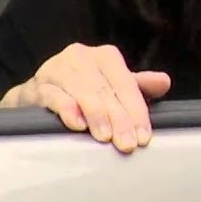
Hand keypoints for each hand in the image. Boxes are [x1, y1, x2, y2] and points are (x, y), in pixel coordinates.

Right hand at [0, 43, 171, 152]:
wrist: (36, 94)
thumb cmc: (81, 91)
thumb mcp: (111, 86)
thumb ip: (137, 85)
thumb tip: (164, 82)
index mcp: (105, 57)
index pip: (126, 83)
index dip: (136, 110)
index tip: (143, 136)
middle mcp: (81, 57)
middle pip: (106, 90)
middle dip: (119, 119)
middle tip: (127, 144)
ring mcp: (57, 69)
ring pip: (83, 92)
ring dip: (96, 115)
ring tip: (105, 137)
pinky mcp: (38, 86)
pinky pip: (54, 96)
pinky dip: (67, 109)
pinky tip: (77, 124)